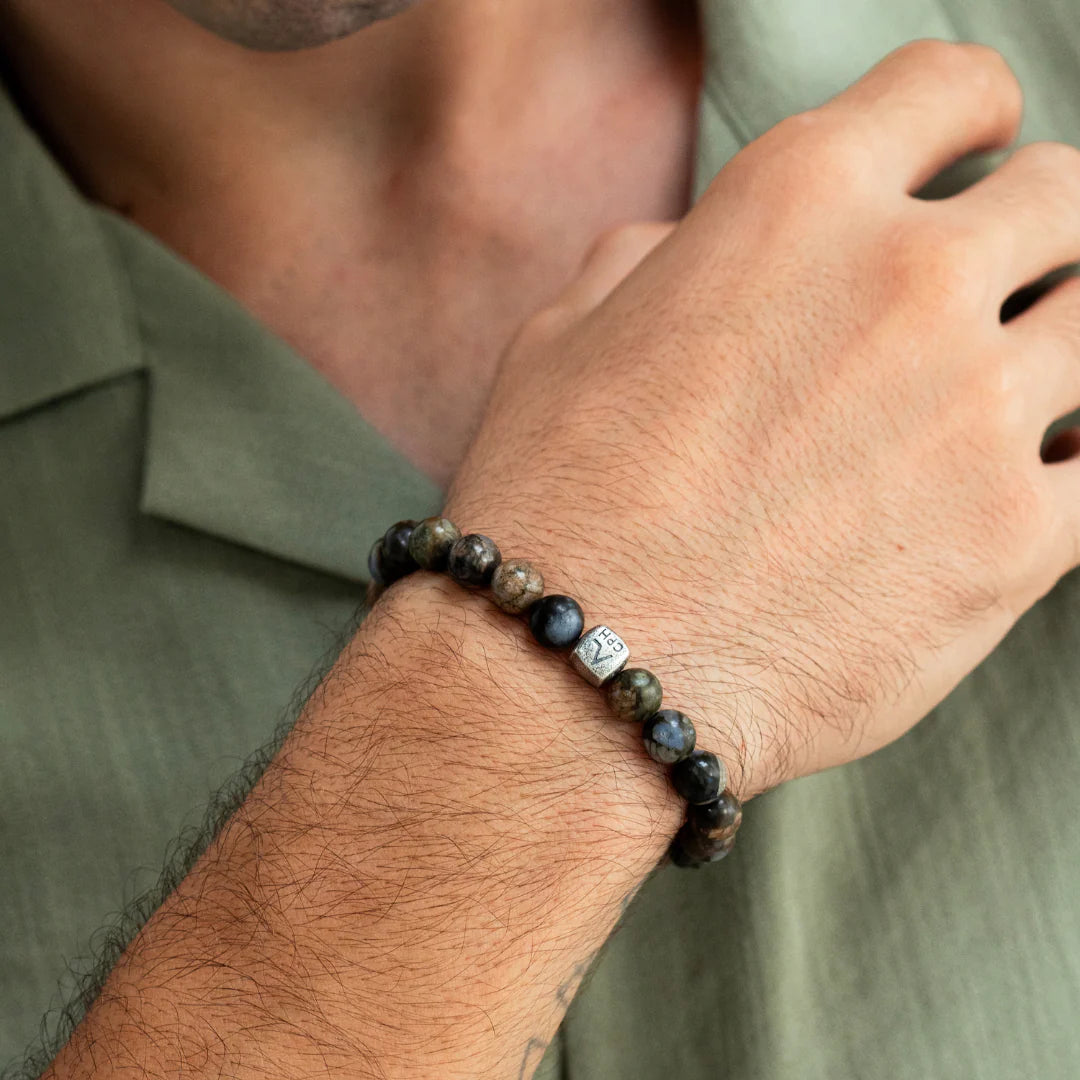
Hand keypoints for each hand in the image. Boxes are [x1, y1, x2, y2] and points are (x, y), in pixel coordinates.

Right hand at [440, 39, 1079, 799]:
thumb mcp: (572, 332)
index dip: (965, 114)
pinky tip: (1017, 483)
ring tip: (1001, 391)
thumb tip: (701, 249)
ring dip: (1058, 346)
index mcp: (797, 204)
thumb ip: (662, 258)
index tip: (967, 152)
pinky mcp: (1016, 543)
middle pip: (1064, 196)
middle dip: (1029, 228)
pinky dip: (1070, 466)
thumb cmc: (554, 498)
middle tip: (989, 286)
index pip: (948, 88)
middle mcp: (908, 282)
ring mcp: (977, 412)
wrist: (574, 670)